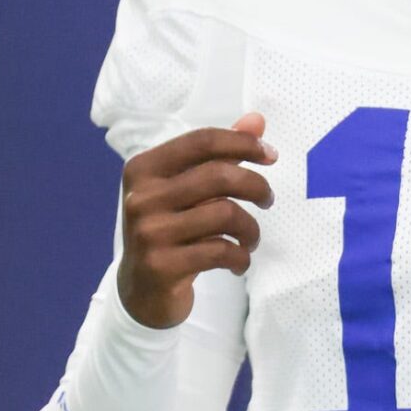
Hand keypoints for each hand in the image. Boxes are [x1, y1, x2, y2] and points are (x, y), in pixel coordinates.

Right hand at [116, 114, 275, 328]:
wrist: (140, 290)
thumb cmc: (170, 230)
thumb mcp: (187, 190)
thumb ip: (219, 155)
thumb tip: (256, 120)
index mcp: (144, 168)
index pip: (202, 141)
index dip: (243, 143)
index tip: (270, 156)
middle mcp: (141, 196)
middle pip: (219, 176)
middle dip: (256, 187)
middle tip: (267, 200)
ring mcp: (149, 232)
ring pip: (225, 214)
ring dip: (251, 229)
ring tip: (249, 239)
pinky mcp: (161, 265)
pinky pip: (220, 251)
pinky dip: (240, 257)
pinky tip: (238, 262)